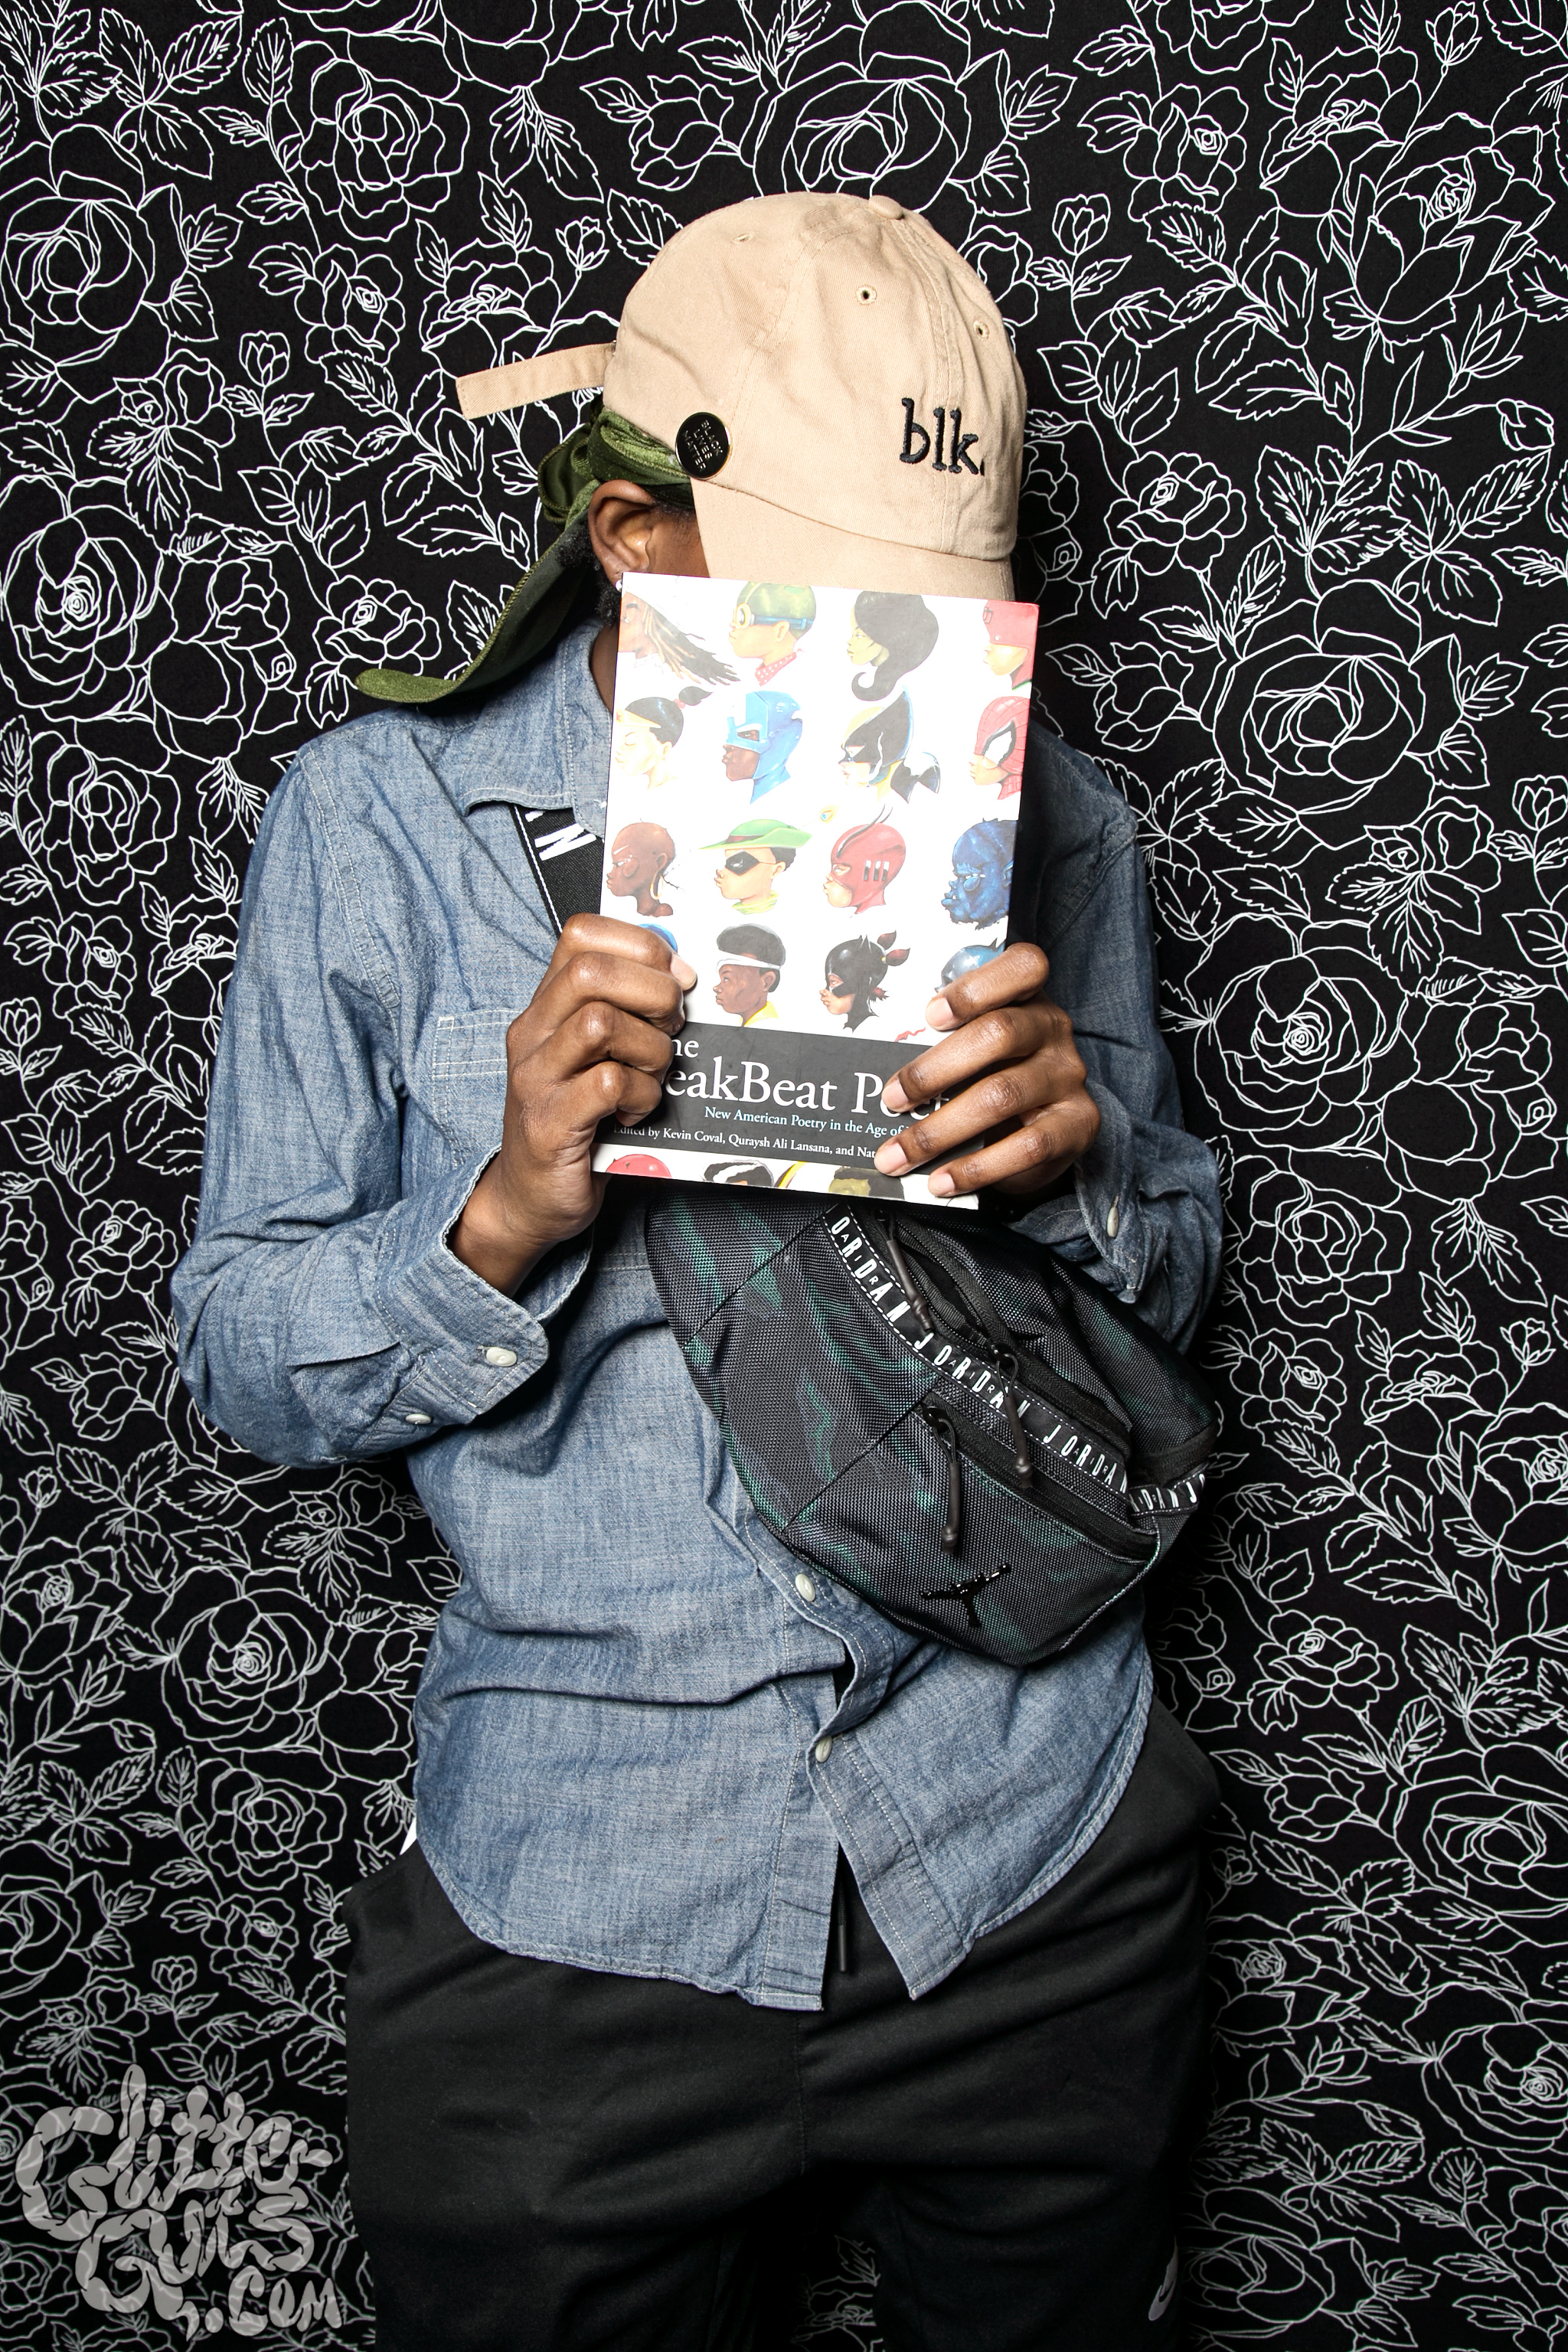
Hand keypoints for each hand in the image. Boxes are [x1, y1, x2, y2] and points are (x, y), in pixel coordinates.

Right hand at [451, 914, 693, 1291]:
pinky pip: (608, 1085)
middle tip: (670, 1030)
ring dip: (650, 1049)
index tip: (675, 978)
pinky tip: (636, 1112)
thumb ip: (624, 1012)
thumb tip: (681, 973)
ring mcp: (536, 1079)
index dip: (640, 945)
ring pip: (600, 1024)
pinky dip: (640, 1096)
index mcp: (545, 1009)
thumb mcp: (594, 1056)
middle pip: (589, 971)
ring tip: (652, 1078)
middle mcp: (533, 1035)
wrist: (529, 1199)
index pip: (581, 935)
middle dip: (651, 993)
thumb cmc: (575, 1122)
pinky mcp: (550, 1125)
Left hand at [872, 943, 1099, 1202]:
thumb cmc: (995, 1077)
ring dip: (939, 1129)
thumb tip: (878, 1066)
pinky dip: (975, 1168)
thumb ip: (943, 1043)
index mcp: (1027, 997)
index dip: (976, 987)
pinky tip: (941, 1180)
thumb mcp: (974, 1050)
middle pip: (998, 1033)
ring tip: (898, 1154)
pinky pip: (1024, 1147)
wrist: (1045, 1134)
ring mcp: (1067, 1077)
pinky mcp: (1076, 1125)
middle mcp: (1052, 1030)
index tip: (930, 1013)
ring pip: (1001, 1095)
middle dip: (934, 1069)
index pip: (1023, 966)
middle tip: (891, 1098)